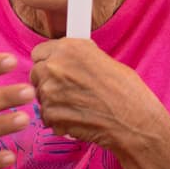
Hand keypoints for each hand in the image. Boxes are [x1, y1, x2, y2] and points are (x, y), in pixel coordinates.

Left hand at [29, 38, 163, 152]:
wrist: (134, 120)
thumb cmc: (126, 92)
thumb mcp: (103, 60)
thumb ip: (77, 57)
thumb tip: (67, 60)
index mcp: (69, 48)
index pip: (39, 52)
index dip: (48, 62)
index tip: (55, 69)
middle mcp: (55, 66)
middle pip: (35, 73)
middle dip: (47, 82)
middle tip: (67, 91)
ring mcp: (50, 91)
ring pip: (40, 96)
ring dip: (53, 102)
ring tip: (78, 107)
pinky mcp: (51, 114)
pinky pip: (46, 116)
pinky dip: (58, 120)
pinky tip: (77, 119)